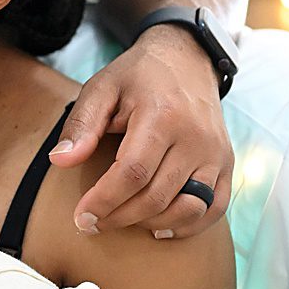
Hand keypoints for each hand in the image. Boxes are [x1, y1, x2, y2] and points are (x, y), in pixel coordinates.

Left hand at [49, 24, 232, 238]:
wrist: (187, 61)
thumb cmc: (138, 77)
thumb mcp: (101, 88)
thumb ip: (81, 124)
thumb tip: (61, 161)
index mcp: (163, 117)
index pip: (133, 173)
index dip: (105, 201)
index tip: (81, 217)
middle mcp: (197, 138)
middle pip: (158, 195)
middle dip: (119, 217)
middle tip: (91, 223)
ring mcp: (217, 153)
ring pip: (189, 207)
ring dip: (151, 223)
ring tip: (120, 220)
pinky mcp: (227, 163)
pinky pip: (216, 207)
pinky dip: (189, 225)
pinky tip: (159, 227)